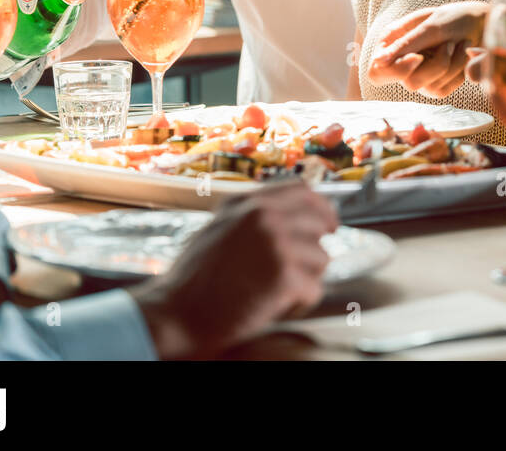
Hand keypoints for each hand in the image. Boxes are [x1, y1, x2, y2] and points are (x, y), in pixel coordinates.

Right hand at [129, 181, 337, 358]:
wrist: (175, 313)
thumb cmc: (193, 279)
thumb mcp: (219, 229)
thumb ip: (252, 218)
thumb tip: (294, 215)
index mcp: (247, 202)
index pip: (302, 191)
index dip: (322, 208)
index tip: (330, 224)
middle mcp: (264, 216)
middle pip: (318, 224)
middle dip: (314, 250)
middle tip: (302, 271)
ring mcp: (276, 243)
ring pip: (321, 259)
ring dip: (306, 279)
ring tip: (278, 293)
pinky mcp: (284, 275)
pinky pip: (314, 289)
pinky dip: (300, 303)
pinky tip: (278, 308)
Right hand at [367, 1, 489, 97]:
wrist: (481, 23)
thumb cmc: (453, 18)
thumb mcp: (431, 26)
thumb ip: (406, 43)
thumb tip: (378, 62)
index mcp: (391, 46)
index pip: (376, 73)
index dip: (395, 70)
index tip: (418, 57)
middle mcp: (402, 66)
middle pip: (409, 83)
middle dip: (437, 63)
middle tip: (449, 43)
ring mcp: (419, 78)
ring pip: (429, 87)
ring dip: (452, 63)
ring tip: (459, 44)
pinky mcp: (436, 87)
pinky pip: (444, 89)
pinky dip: (458, 71)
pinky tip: (462, 55)